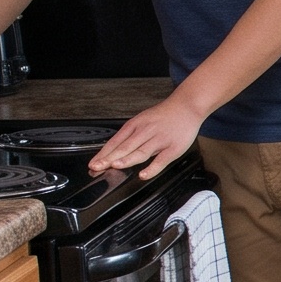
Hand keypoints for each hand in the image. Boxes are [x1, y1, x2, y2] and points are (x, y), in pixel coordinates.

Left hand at [88, 98, 204, 179]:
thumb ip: (130, 137)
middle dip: (109, 158)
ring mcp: (159, 140)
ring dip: (127, 159)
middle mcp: (145, 131)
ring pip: (140, 151)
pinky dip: (152, 168)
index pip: (115, 142)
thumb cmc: (164, 116)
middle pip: (125, 147)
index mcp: (135, 125)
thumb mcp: (143, 120)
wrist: (187, 107)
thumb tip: (114, 153)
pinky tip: (143, 174)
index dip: (103, 154)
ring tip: (115, 166)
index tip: (93, 164)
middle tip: (96, 167)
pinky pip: (161, 160)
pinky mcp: (173, 148)